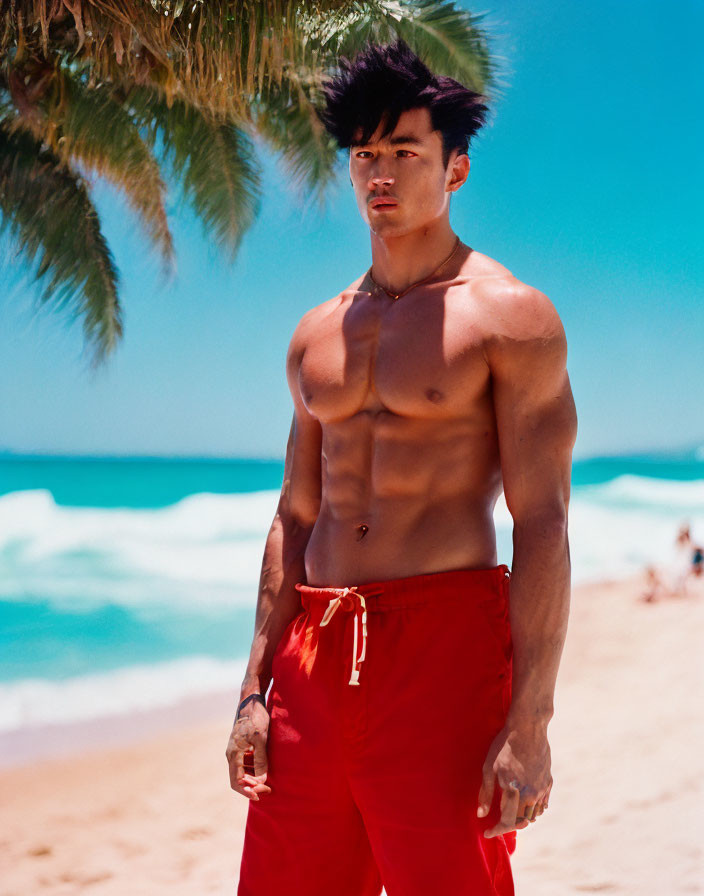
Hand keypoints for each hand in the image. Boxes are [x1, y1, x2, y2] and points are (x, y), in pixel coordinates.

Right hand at [225, 699, 271, 800]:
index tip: (261, 793)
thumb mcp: (261, 739)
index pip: (237, 781)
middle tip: (268, 789)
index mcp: (233, 754)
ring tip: (267, 782)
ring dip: (252, 780)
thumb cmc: (256, 718)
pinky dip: (252, 771)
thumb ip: (260, 759)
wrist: (251, 702)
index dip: (248, 791)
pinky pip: (244, 764)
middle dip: (251, 787)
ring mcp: (235, 750)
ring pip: (241, 772)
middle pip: (238, 779)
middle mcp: (231, 754)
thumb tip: (261, 780)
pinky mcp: (240, 746)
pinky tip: (264, 770)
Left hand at [477, 720, 551, 836]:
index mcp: (514, 792)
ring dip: (523, 818)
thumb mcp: (489, 767)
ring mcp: (542, 789)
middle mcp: (531, 794)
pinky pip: (543, 804)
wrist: (527, 728)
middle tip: (497, 821)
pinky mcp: (548, 782)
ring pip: (534, 815)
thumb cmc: (504, 746)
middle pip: (521, 822)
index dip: (496, 830)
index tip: (487, 832)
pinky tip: (525, 803)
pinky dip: (534, 808)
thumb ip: (486, 793)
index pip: (507, 822)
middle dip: (509, 825)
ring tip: (511, 812)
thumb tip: (481, 814)